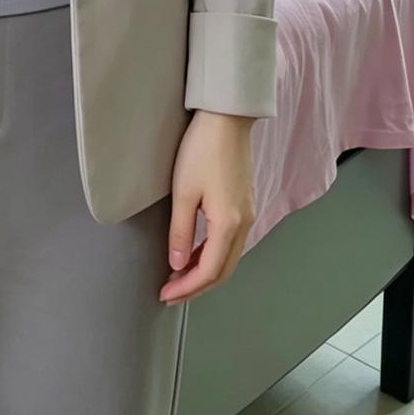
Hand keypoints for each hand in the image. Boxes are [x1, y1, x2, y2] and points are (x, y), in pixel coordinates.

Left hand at [159, 111, 257, 305]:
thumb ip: (181, 232)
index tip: (166, 295)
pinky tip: (197, 252)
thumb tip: (178, 265)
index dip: (187, 288)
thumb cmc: (203, 149)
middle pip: (223, 270)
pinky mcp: (245, 203)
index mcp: (229, 224)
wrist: (226, 118)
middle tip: (171, 293)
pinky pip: (231, 242)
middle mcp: (244, 223)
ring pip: (229, 257)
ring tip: (180, 276)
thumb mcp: (183, 192)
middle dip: (197, 286)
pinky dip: (214, 254)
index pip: (209, 271)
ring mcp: (248, 213)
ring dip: (206, 271)